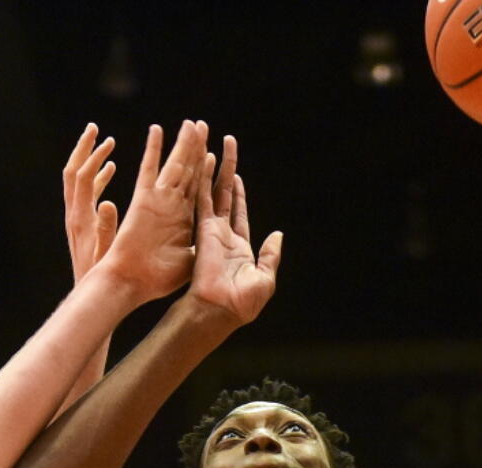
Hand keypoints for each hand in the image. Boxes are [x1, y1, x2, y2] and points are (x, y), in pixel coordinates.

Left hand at [63, 124, 118, 281]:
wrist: (91, 295)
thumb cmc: (104, 279)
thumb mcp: (108, 255)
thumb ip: (108, 229)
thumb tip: (108, 201)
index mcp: (81, 219)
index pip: (83, 178)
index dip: (93, 156)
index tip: (106, 137)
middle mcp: (75, 216)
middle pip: (73, 173)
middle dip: (84, 150)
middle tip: (95, 129)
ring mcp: (77, 219)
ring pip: (79, 182)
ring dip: (91, 160)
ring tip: (106, 143)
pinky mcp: (83, 225)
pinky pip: (87, 194)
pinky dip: (98, 177)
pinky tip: (111, 169)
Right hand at [96, 119, 206, 301]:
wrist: (132, 283)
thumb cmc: (160, 280)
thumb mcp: (195, 260)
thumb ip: (207, 246)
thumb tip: (227, 245)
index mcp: (187, 220)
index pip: (202, 188)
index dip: (209, 169)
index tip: (217, 152)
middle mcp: (174, 206)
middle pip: (190, 171)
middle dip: (198, 149)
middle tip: (204, 126)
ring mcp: (159, 201)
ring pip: (176, 165)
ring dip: (184, 143)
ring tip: (193, 123)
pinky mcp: (144, 199)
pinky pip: (149, 168)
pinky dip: (153, 149)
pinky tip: (157, 130)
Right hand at [187, 141, 282, 325]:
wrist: (220, 309)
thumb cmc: (243, 302)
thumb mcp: (265, 277)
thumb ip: (271, 255)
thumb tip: (278, 235)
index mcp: (239, 248)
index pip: (239, 214)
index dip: (239, 195)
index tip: (236, 177)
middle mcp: (223, 236)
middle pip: (225, 197)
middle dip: (226, 172)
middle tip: (226, 148)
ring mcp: (211, 231)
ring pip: (213, 193)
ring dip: (213, 169)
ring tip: (213, 144)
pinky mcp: (203, 230)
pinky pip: (203, 200)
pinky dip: (203, 180)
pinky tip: (203, 160)